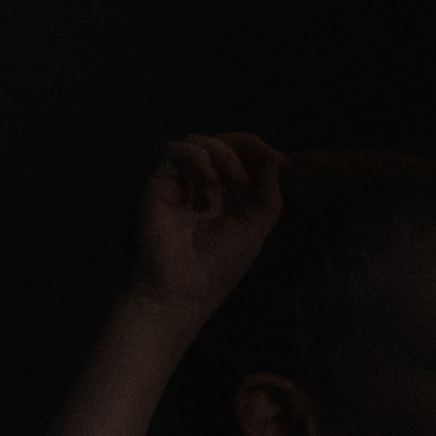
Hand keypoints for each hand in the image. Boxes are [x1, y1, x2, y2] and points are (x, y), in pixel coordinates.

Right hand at [125, 132, 282, 325]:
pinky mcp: (154, 184)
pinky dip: (197, 158)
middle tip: (264, 163)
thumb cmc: (216, 268)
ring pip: (196, 141)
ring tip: (236, 181)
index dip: (257, 150)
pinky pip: (173, 150)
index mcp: (219, 195)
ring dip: (223, 153)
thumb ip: (267, 192)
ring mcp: (174, 184)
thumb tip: (273, 157)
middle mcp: (195, 186)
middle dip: (244, 146)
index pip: (236, 155)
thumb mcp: (255, 228)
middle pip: (218, 142)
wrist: (180, 294)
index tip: (281, 161)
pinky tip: (210, 183)